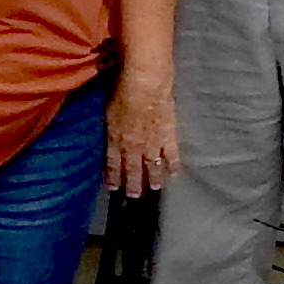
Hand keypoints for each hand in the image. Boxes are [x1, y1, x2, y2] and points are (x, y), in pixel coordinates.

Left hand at [106, 76, 179, 196]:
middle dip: (133, 184)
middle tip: (135, 196)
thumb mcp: (108, 112)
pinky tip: (175, 173)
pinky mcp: (169, 136)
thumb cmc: (122, 92)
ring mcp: (152, 143)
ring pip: (152, 166)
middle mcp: (133, 146)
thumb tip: (109, 135)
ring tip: (155, 188)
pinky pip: (172, 155)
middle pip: (133, 169)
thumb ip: (109, 128)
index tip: (114, 187)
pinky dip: (173, 165)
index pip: (113, 163)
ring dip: (154, 179)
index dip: (113, 177)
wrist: (145, 87)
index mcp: (116, 139)